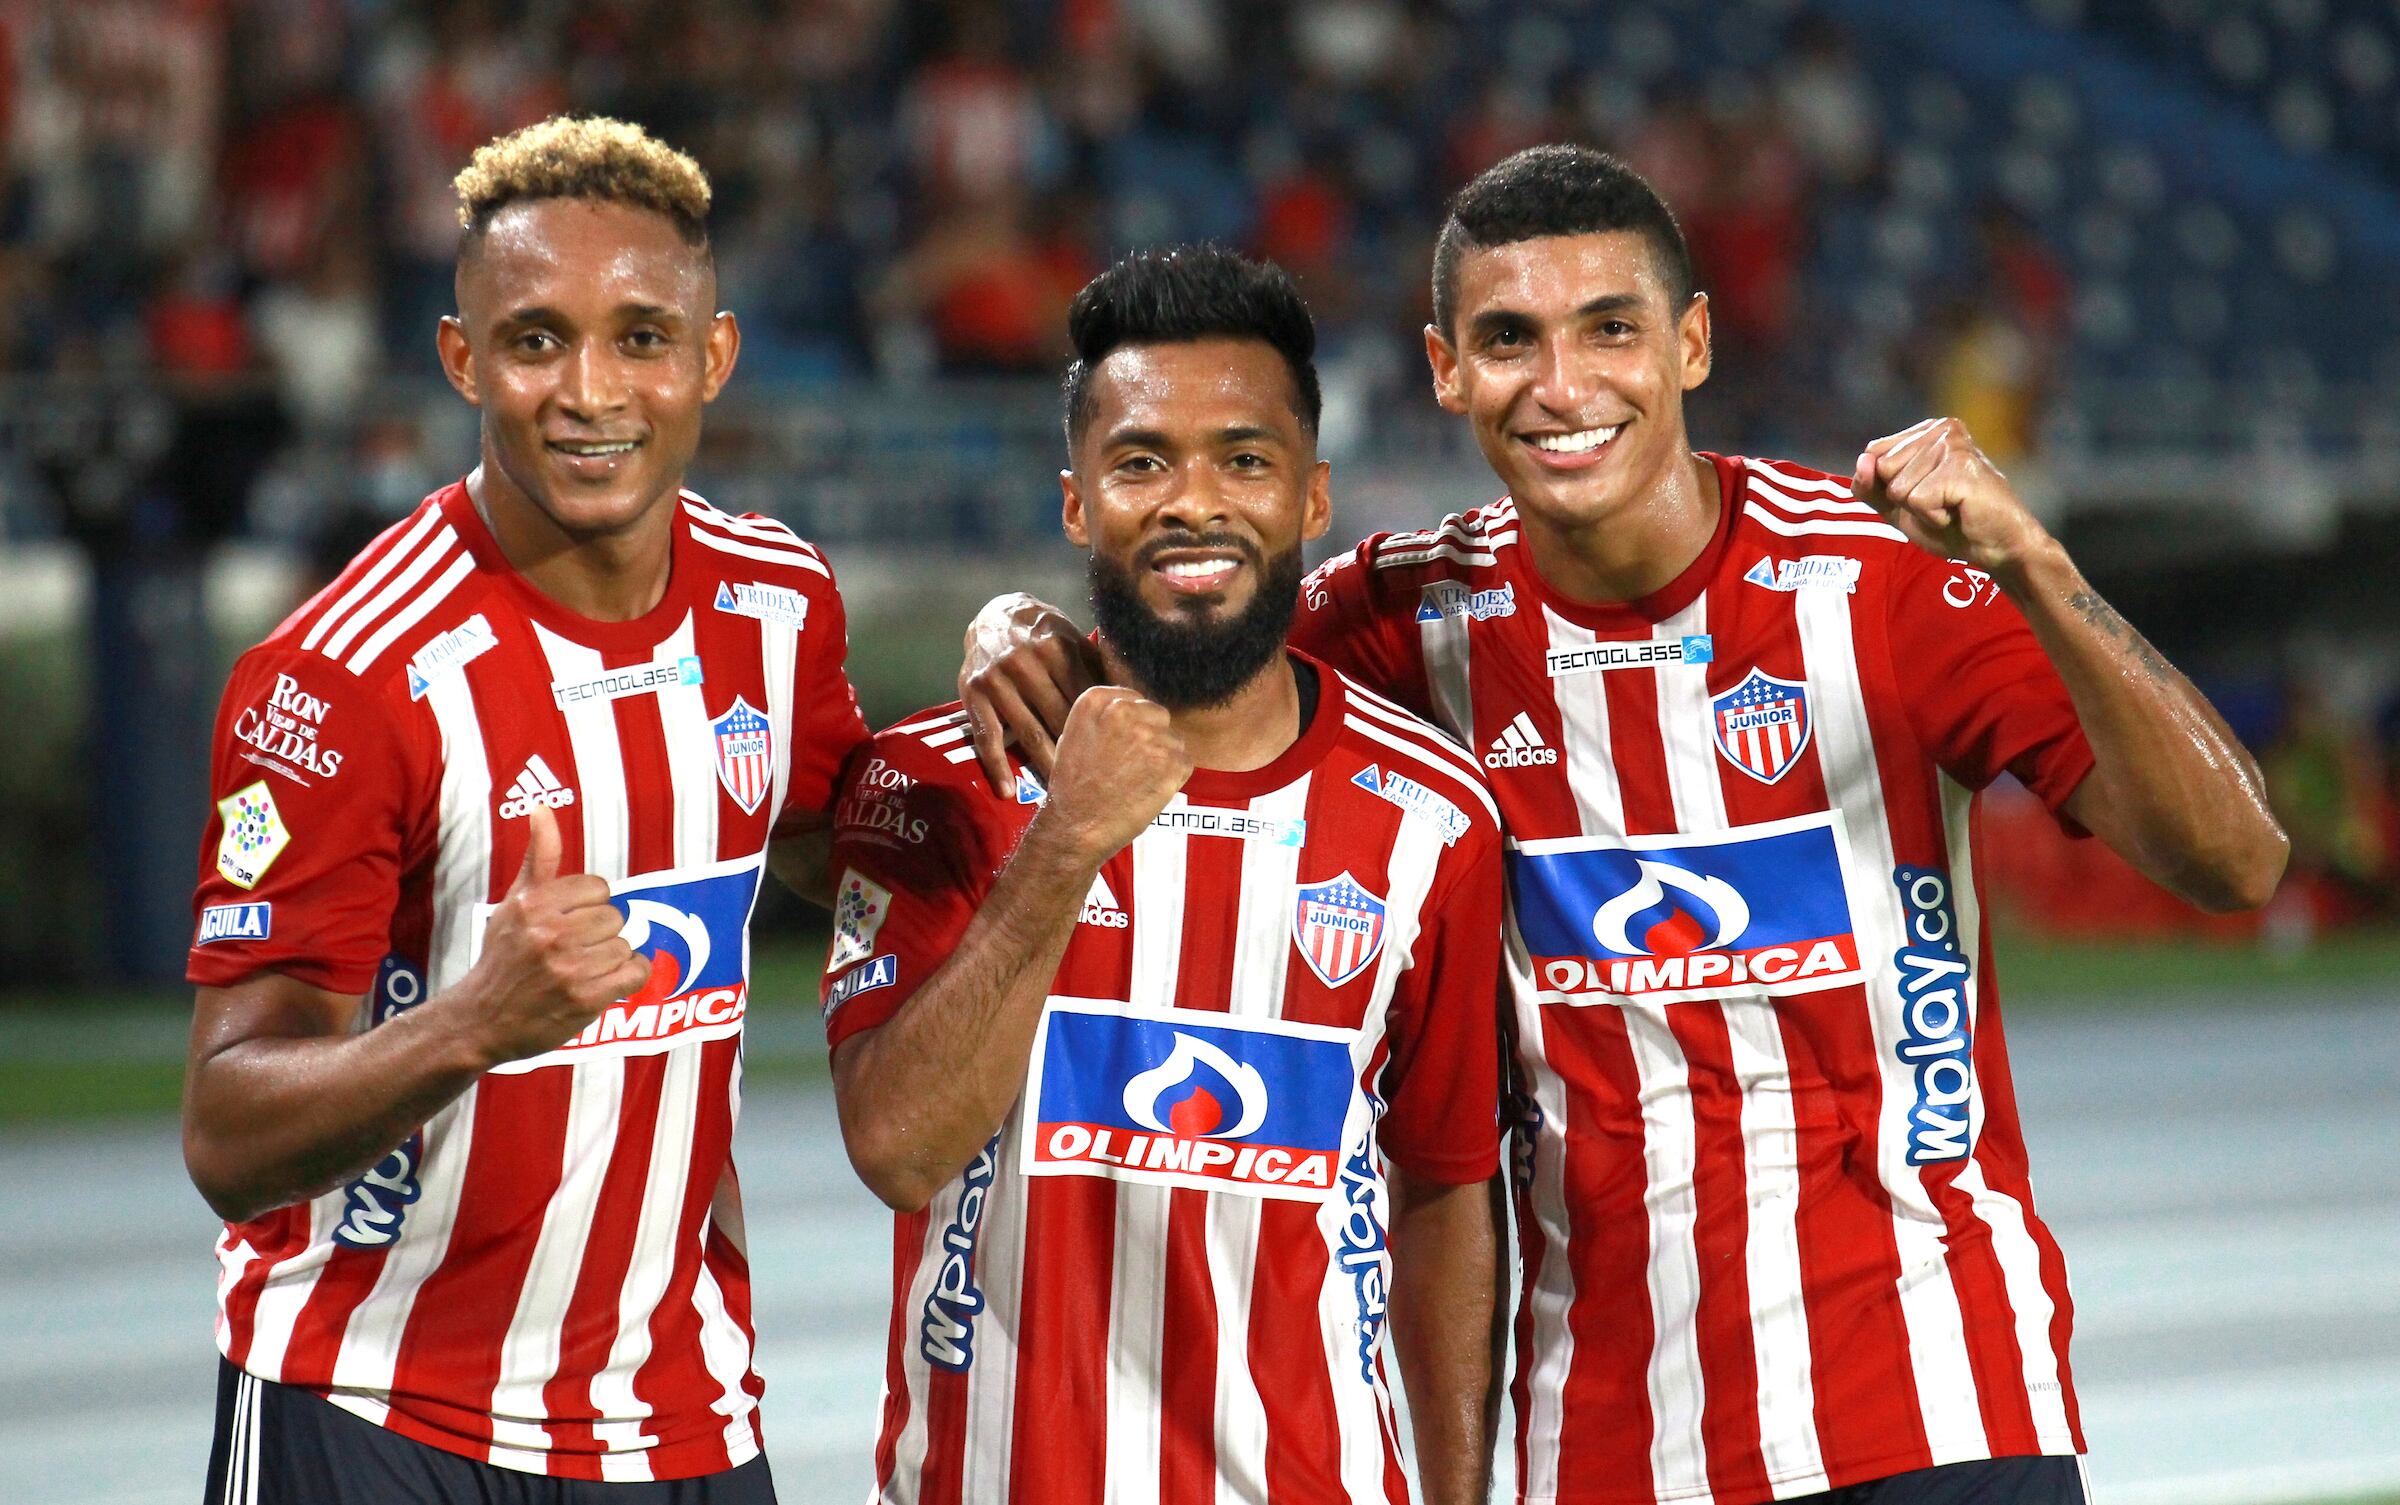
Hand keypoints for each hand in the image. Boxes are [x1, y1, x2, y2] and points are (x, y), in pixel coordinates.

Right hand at [456, 805, 650, 1066]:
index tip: (571, 922)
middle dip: (601, 934)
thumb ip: (538, 857)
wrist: (481, 1020)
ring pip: (625, 946)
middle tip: (575, 949)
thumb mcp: (514, 903)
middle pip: (615, 918)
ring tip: (582, 969)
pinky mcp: (585, 999)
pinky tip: (606, 982)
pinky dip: (629, 977)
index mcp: (532, 905)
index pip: (598, 888)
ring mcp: (568, 968)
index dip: (590, 906)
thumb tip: (542, 807)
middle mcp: (549, 934)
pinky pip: (636, 972)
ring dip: (611, 959)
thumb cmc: (503, 957)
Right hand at [960, 593, 1104, 795]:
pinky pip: (987, 738)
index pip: (1084, 698)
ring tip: (1062, 794)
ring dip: (1046, 766)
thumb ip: (1096, 668)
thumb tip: (1132, 701)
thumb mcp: (1071, 639)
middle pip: (1058, 719)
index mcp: (1055, 648)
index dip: (1102, 729)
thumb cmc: (1043, 633)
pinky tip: (1008, 791)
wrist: (993, 616)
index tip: (1118, 757)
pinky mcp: (972, 694)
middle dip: (1080, 753)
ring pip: (1027, 733)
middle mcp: (1024, 662)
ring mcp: (996, 680)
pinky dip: (997, 767)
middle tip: (1097, 784)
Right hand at [1033, 686, 1190, 864]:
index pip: (1133, 698)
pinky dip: (1173, 777)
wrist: (1076, 826)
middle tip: (1132, 765)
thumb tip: (1133, 711)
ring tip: (1137, 781)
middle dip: (1151, 737)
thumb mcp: (1074, 735)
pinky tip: (1150, 790)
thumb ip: (1103, 717)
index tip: (1125, 742)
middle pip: (1157, 715)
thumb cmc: (1073, 788)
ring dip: (1162, 758)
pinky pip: (1184, 762)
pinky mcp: (1172, 762)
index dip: (1134, 723)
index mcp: (1097, 701)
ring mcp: (1151, 736)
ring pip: (1173, 739)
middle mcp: (1125, 711)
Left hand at [1852, 417, 2052, 580]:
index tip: (1925, 494)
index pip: (1874, 453)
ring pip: (1898, 487)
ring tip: (1951, 507)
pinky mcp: (1961, 466)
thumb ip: (1870, 485)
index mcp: (1927, 430)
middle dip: (1904, 499)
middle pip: (1883, 468)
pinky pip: (1917, 501)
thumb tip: (1862, 460)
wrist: (1996, 546)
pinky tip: (1958, 511)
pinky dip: (1933, 517)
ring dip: (1920, 510)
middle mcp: (1941, 428)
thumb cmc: (1952, 524)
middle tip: (1941, 503)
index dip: (1889, 487)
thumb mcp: (1897, 506)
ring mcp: (1952, 444)